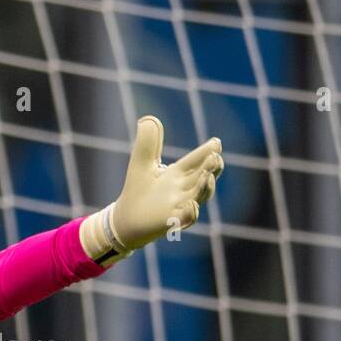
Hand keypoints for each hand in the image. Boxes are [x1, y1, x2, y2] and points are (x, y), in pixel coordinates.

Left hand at [80, 115, 224, 265]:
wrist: (123, 219)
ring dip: (205, 187)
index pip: (196, 161)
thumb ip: (148, 142)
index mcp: (178, 174)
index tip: (216, 142)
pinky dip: (192, 212)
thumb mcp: (141, 162)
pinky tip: (192, 204)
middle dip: (211, 168)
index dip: (207, 152)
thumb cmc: (136, 190)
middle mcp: (183, 190)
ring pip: (199, 197)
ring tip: (208, 175)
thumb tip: (148, 119)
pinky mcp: (170, 222)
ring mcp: (179, 207)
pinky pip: (186, 219)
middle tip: (215, 157)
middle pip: (203, 178)